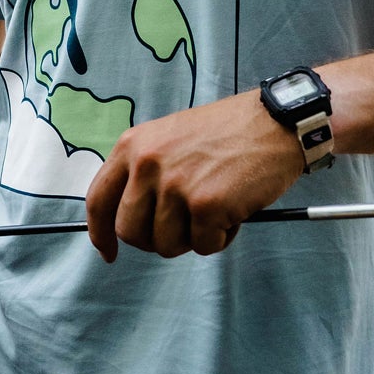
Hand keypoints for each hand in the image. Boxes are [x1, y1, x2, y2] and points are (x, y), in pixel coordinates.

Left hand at [85, 90, 305, 261]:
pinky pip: (203, 246)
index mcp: (132, 146)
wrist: (275, 122)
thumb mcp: (169, 138)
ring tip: (215, 209)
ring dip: (192, 238)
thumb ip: (144, 173)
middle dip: (155, 239)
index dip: (100, 234)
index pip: (99, 200)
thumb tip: (127, 220)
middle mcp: (147, 164)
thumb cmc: (227, 132)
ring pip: (165, 244)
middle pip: (130, 231)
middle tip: (183, 228)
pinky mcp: (206, 205)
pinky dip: (220, 238)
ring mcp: (175, 185)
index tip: (109, 251)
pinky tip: (233, 210)